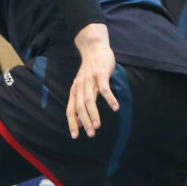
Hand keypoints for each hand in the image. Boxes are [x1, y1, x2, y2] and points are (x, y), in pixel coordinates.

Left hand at [68, 23, 118, 137]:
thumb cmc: (89, 71)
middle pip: (80, 107)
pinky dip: (109, 99)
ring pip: (90, 100)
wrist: (94, 49)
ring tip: (98, 126)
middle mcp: (80, 86)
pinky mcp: (101, 74)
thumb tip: (79, 122)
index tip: (75, 136)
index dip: (72, 123)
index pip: (70, 110)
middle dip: (85, 122)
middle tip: (91, 134)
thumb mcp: (82, 87)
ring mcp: (90, 80)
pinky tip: (115, 108)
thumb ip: (81, 103)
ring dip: (94, 114)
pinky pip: (105, 89)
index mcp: (75, 91)